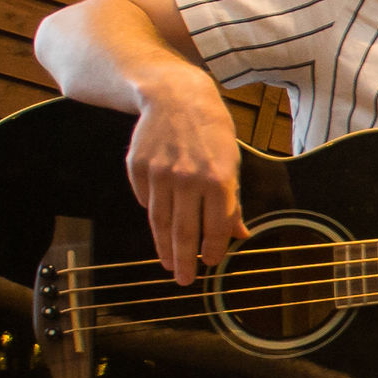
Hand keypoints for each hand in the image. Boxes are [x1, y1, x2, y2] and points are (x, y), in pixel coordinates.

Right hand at [124, 75, 243, 284]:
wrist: (175, 96)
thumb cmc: (211, 131)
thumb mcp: (232, 162)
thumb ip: (232, 202)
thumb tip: (240, 235)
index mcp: (218, 179)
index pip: (215, 227)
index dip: (213, 250)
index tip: (211, 263)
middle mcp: (188, 179)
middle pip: (184, 231)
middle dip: (185, 261)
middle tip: (184, 281)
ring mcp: (159, 173)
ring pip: (160, 221)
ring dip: (165, 247)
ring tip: (168, 264)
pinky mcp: (138, 167)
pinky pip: (145, 199)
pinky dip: (153, 212)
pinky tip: (158, 225)